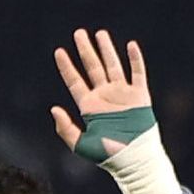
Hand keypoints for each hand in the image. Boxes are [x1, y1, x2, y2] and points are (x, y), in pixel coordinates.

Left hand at [46, 28, 159, 162]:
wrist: (135, 160)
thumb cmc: (108, 155)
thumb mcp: (81, 145)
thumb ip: (65, 129)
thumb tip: (53, 109)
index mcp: (90, 106)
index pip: (75, 81)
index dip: (66, 66)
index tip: (58, 51)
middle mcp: (105, 97)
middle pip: (93, 67)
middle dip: (85, 50)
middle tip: (78, 33)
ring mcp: (122, 94)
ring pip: (113, 66)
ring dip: (107, 49)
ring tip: (99, 33)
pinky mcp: (140, 96)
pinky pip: (138, 73)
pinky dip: (135, 59)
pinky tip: (131, 46)